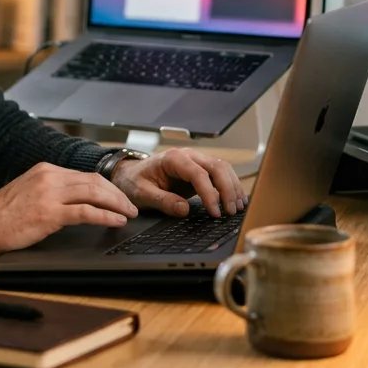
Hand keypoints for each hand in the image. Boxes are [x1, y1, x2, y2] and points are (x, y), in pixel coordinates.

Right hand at [0, 162, 138, 258]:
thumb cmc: (0, 215)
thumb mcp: (27, 193)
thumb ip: (50, 191)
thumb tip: (75, 201)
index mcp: (45, 170)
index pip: (84, 175)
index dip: (106, 186)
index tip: (118, 196)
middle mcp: (49, 176)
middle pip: (94, 181)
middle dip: (117, 194)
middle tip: (131, 206)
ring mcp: (49, 193)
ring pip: (94, 193)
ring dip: (117, 204)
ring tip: (129, 214)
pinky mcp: (49, 213)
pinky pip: (86, 212)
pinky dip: (106, 216)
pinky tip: (116, 221)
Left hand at [109, 147, 246, 217]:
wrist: (130, 173)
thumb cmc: (134, 181)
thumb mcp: (142, 193)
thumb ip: (162, 201)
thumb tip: (184, 210)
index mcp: (172, 159)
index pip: (198, 174)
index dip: (209, 193)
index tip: (215, 212)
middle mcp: (187, 156)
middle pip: (216, 166)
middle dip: (227, 189)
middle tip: (231, 211)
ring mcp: (195, 160)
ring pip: (222, 168)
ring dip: (232, 186)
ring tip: (237, 208)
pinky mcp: (199, 169)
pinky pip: (219, 173)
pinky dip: (229, 185)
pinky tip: (235, 200)